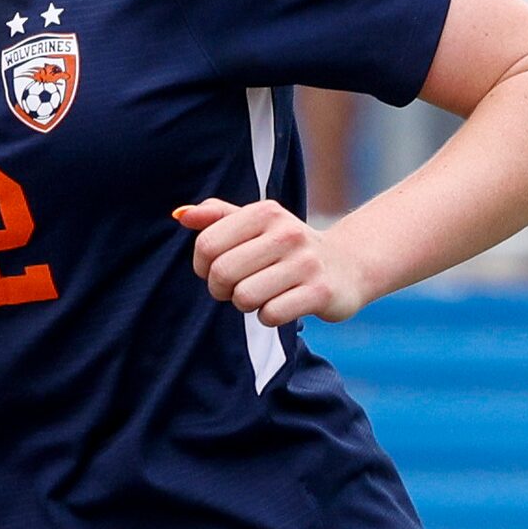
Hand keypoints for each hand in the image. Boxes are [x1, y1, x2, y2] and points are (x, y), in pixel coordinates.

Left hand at [175, 198, 373, 324]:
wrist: (347, 265)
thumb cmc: (288, 246)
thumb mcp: (256, 223)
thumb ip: (217, 216)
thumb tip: (180, 215)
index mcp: (265, 211)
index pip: (207, 244)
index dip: (203, 266)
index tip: (217, 269)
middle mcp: (287, 232)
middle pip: (223, 273)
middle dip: (221, 289)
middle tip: (236, 288)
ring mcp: (306, 263)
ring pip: (245, 296)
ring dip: (246, 304)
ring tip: (261, 295)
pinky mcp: (321, 292)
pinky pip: (271, 314)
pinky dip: (269, 316)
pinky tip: (282, 305)